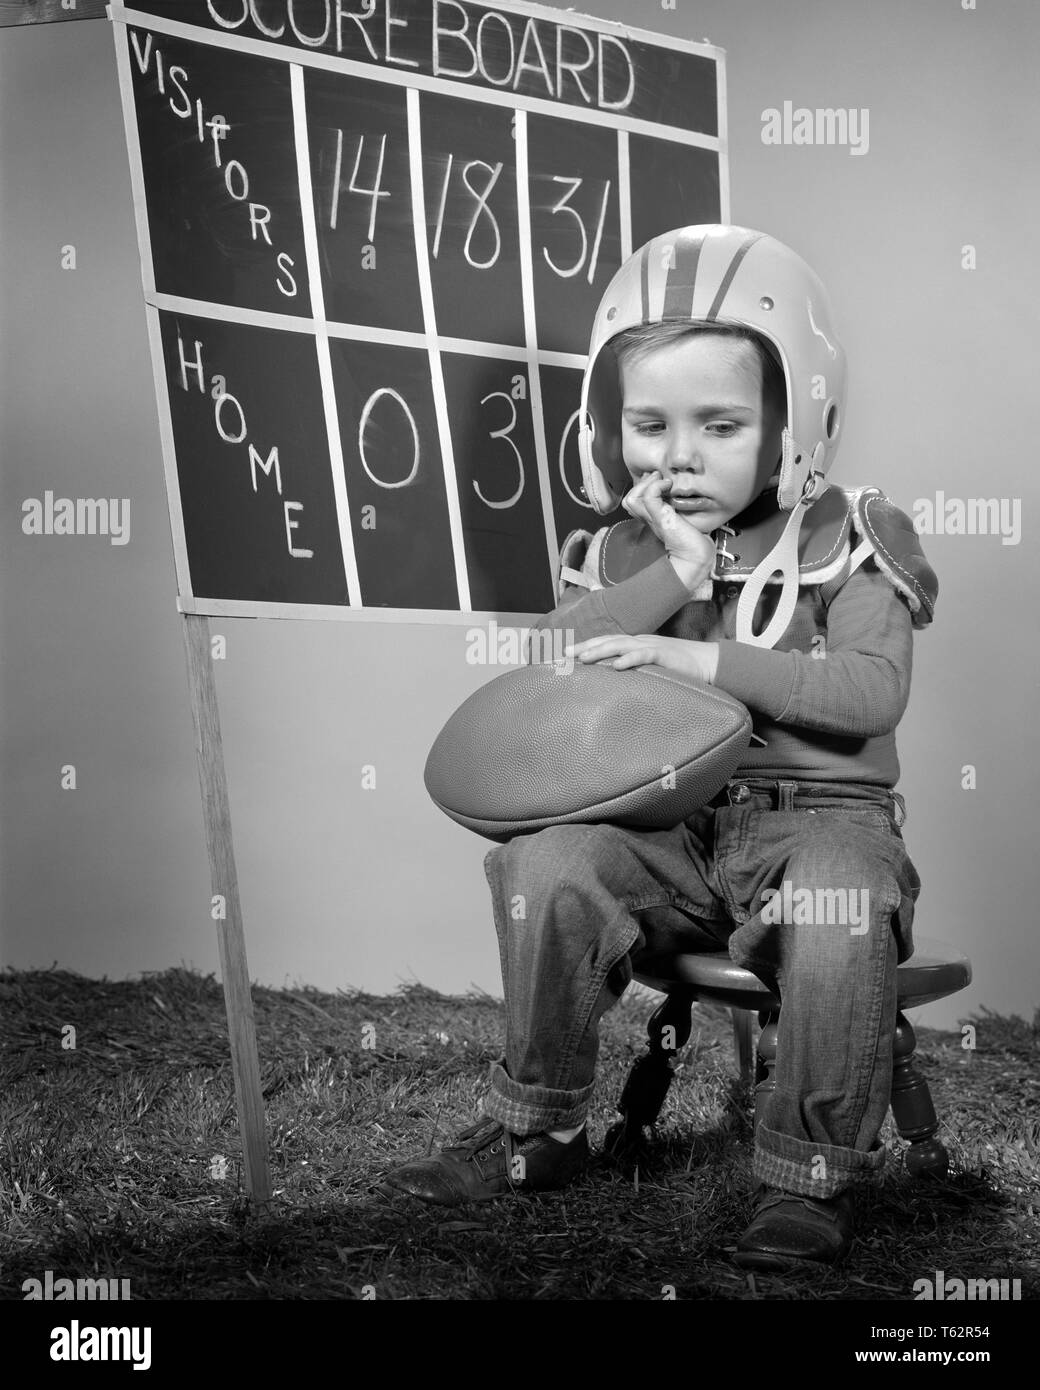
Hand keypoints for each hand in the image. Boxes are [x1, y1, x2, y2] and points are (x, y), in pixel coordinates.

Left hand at [565, 634, 719, 684]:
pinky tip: (617, 665)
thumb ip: (632, 668)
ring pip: (621, 645)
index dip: (585, 646)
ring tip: (583, 658)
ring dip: (601, 650)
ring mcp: (650, 646)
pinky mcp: (663, 655)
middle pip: (607, 640)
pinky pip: (644, 655)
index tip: (565, 655)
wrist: (705, 662)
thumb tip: (610, 677)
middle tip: (565, 655)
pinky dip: (629, 659)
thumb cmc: (676, 666)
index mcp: (633, 644)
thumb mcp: (649, 666)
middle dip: (585, 647)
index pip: (604, 642)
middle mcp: (638, 641)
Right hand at [622, 472, 717, 577]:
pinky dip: (656, 485)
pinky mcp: (661, 518)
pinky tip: (668, 485)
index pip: (634, 501)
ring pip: (632, 498)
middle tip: (658, 477)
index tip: (658, 479)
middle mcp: (648, 520)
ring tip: (663, 481)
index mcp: (651, 520)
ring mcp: (652, 519)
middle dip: (642, 483)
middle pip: (629, 499)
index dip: (643, 487)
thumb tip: (675, 493)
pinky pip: (649, 496)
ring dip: (647, 484)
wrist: (697, 557)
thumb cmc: (695, 540)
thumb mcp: (682, 519)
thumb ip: (675, 509)